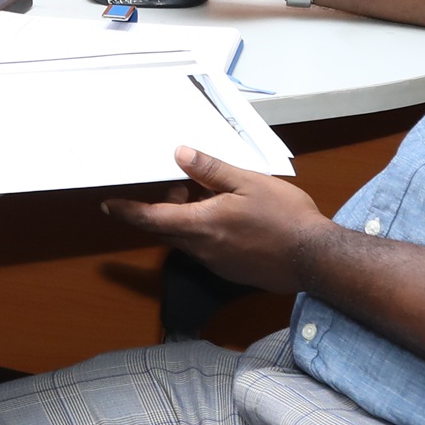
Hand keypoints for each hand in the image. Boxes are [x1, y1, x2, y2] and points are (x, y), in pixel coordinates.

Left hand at [101, 148, 336, 292]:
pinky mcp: (231, 270)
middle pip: (167, 228)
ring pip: (187, 238)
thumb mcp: (248, 183)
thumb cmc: (285, 219)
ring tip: (211, 195)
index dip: (127, 211)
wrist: (316, 259)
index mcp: (200, 225)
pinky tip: (229, 216)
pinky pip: (206, 248)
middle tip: (181, 187)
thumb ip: (211, 170)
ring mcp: (216, 262)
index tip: (108, 205)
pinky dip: (205, 231)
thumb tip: (180, 154)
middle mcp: (201, 248)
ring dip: (188, 218)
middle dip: (165, 207)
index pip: (150, 218)